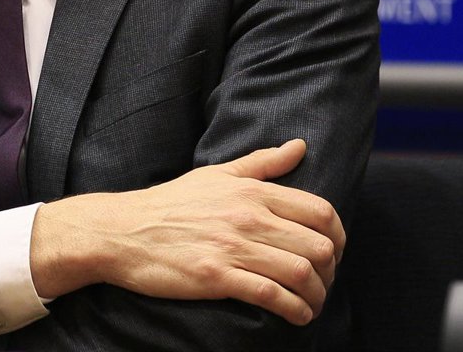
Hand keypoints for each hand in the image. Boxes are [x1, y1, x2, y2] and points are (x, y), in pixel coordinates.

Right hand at [30, 139, 343, 325]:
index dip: (339, 236)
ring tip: (313, 303)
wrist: (124, 230)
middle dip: (331, 271)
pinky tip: (297, 315)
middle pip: (318, 245)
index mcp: (251, 190)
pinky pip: (271, 296)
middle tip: (325, 282)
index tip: (335, 252)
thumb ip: (263, 162)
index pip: (319, 211)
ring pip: (300, 273)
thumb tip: (300, 146)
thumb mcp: (217, 173)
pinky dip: (294, 309)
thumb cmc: (171, 203)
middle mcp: (248, 216)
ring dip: (317, 295)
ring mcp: (232, 247)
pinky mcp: (216, 277)